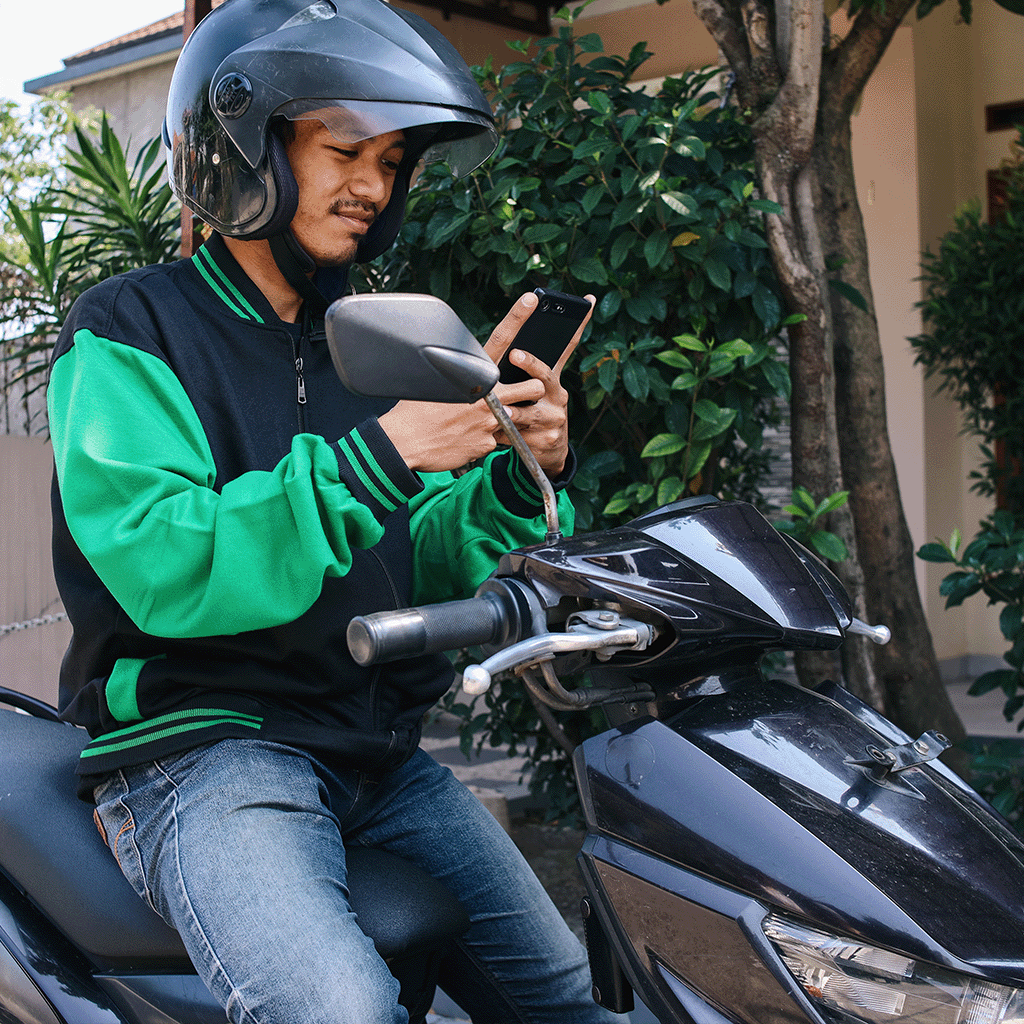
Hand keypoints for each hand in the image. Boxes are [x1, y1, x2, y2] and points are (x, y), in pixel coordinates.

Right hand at [378, 291, 592, 474]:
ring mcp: (489, 422)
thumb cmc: (414, 413)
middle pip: (533, 387)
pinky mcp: (487, 444)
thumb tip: (464, 369)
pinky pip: (495, 440)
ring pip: (517, 419)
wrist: (403, 444)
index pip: (500, 340)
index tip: (531, 300)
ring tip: (477, 425)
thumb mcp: (435, 384)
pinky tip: (462, 440)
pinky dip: (482, 441)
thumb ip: (459, 376)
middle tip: (521, 397)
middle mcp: (486, 396)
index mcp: (471, 374)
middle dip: (533, 391)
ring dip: (506, 421)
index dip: (518, 317)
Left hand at [485, 291, 594, 477]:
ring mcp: (554, 418)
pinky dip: (504, 434)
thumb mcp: (533, 391)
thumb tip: (509, 343)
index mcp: (553, 377)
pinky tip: (495, 434)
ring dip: (512, 411)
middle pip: (545, 375)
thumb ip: (523, 370)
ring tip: (501, 409)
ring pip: (529, 411)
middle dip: (530, 364)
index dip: (578, 324)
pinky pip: (520, 434)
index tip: (584, 303)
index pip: (568, 345)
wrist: (546, 451)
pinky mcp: (546, 440)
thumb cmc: (533, 412)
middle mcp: (558, 394)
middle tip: (515, 354)